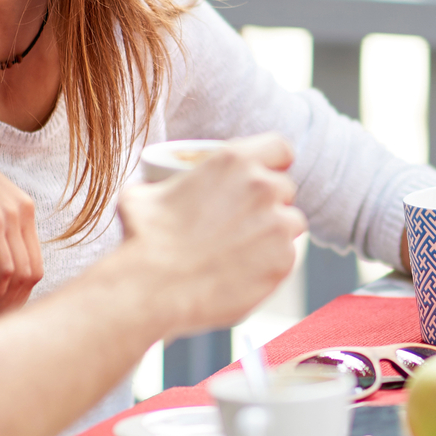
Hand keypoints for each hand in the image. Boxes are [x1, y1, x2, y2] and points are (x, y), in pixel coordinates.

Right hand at [117, 133, 305, 336]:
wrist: (153, 287)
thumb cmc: (144, 239)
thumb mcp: (144, 194)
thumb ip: (163, 184)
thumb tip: (154, 191)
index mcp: (234, 161)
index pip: (279, 148)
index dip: (274, 163)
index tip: (265, 177)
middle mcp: (263, 187)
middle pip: (285, 189)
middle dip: (271, 203)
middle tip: (245, 222)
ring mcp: (278, 224)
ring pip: (292, 223)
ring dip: (276, 232)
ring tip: (245, 250)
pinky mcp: (284, 260)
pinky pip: (288, 257)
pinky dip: (272, 264)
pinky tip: (245, 273)